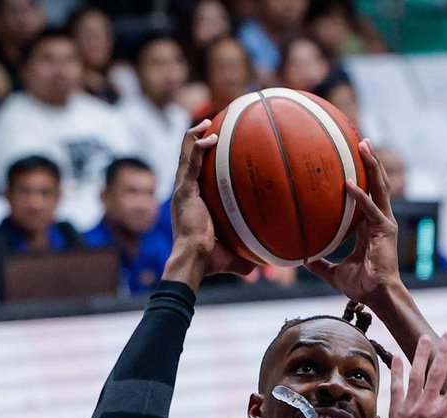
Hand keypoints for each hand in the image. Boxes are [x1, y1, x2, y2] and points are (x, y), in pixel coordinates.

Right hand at [164, 121, 255, 285]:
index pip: (194, 176)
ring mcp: (182, 190)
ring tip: (206, 122)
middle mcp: (184, 193)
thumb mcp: (232, 255)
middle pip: (187, 160)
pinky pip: (191, 163)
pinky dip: (198, 148)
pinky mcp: (184, 191)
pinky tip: (209, 136)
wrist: (193, 262)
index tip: (214, 147)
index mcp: (191, 203)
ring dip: (194, 136)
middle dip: (196, 141)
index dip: (200, 160)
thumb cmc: (209, 262)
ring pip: (185, 155)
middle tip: (210, 126)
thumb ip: (245, 258)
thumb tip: (264, 267)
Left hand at [305, 140, 399, 305]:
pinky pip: (370, 209)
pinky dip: (360, 196)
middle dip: (371, 160)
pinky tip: (349, 183)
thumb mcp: (333, 271)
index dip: (363, 175)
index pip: (368, 194)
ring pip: (379, 187)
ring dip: (372, 165)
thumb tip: (299, 258)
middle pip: (377, 183)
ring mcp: (384, 223)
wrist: (377, 295)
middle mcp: (380, 219)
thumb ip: (319, 262)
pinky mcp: (384, 230)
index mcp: (370, 226)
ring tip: (364, 145)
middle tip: (361, 139)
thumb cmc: (360, 285)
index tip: (354, 157)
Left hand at [384, 333, 446, 417]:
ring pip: (416, 375)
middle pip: (437, 372)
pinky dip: (397, 372)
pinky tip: (397, 357)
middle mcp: (427, 406)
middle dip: (444, 351)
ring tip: (425, 338)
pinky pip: (396, 388)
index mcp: (445, 414)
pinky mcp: (397, 413)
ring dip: (421, 355)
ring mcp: (410, 408)